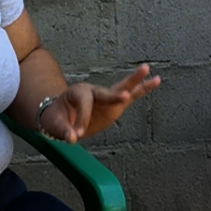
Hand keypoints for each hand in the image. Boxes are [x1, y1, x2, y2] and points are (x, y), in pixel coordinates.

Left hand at [40, 65, 161, 142]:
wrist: (63, 116)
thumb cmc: (57, 117)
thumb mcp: (54, 124)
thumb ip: (63, 131)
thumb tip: (72, 138)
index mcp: (78, 93)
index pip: (84, 105)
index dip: (81, 120)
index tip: (76, 135)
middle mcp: (94, 91)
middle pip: (106, 91)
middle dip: (114, 96)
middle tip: (122, 97)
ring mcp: (107, 97)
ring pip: (123, 89)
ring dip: (136, 81)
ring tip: (149, 71)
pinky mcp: (116, 105)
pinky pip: (132, 96)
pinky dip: (144, 89)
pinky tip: (156, 80)